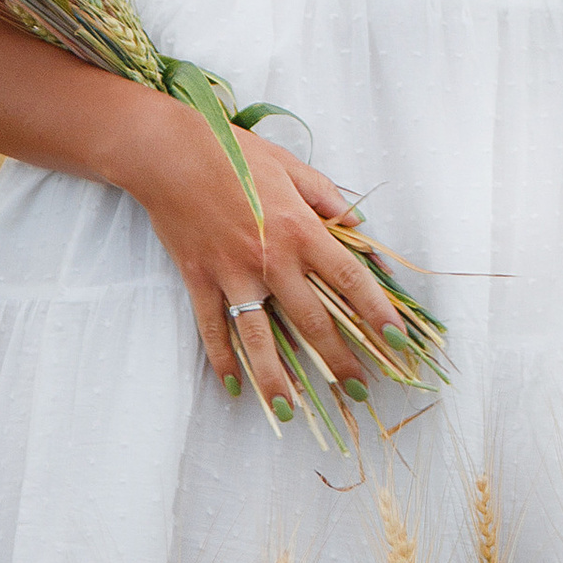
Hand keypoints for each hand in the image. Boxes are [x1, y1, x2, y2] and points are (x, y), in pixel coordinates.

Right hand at [109, 102, 405, 424]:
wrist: (167, 152)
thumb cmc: (231, 152)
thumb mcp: (289, 165)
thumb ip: (326, 196)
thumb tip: (356, 225)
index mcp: (300, 228)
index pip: (348, 278)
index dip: (376, 311)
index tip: (395, 341)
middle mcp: (270, 258)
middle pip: (311, 320)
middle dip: (338, 358)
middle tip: (357, 389)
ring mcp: (232, 274)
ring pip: (259, 338)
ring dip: (277, 378)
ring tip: (292, 411)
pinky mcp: (199, 279)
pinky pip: (212, 329)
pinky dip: (221, 360)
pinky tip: (233, 387)